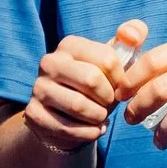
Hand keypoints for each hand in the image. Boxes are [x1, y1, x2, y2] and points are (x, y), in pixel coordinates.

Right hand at [23, 19, 147, 153]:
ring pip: (79, 105)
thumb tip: (132, 35)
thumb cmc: (96, 86)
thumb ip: (131, 38)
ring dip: (98, 117)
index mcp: (69, 45)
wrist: (67, 116)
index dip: (121, 80)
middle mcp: (49, 62)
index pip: (107, 59)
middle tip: (109, 104)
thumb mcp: (114, 61)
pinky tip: (92, 129)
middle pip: (91, 79)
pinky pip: (68, 128)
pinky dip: (88, 132)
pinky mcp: (34, 113)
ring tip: (100, 117)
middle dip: (108, 98)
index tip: (119, 88)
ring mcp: (38, 88)